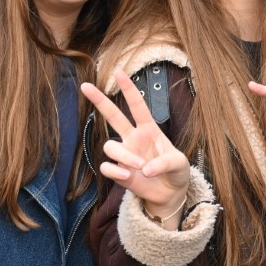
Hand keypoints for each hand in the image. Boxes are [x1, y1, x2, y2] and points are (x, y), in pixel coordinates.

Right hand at [81, 70, 190, 223]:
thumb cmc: (176, 172)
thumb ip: (165, 163)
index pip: (137, 106)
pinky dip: (115, 171)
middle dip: (99, 100)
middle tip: (85, 86)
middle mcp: (133, 139)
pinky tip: (127, 177)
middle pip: (113, 116)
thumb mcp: (180, 164)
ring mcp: (125, 155)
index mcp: (149, 130)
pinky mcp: (119, 172)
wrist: (170, 193)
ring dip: (124, 156)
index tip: (118, 72)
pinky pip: (107, 167)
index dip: (128, 89)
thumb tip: (145, 169)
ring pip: (110, 146)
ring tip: (140, 165)